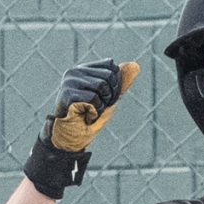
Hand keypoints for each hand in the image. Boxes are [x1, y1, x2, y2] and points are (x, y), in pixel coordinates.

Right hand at [23, 58, 139, 196]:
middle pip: (108, 76)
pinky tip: (85, 116)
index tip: (104, 98)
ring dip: (101, 105)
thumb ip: (121, 83)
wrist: (70, 138)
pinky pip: (93, 98)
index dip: (115, 84)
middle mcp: (74, 72)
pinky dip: (95, 111)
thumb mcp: (109, 98)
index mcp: (83, 69)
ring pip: (102, 86)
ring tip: (90, 112)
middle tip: (96, 108)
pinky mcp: (67, 94)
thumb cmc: (88, 118)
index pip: (111, 65)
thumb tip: (136, 65)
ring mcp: (69, 82)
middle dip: (109, 96)